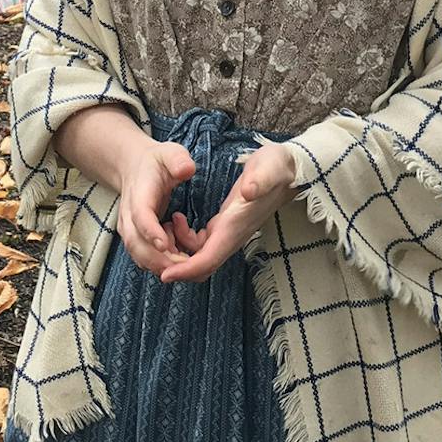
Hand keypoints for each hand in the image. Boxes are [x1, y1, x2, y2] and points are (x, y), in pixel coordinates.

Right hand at [115, 139, 198, 275]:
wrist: (135, 168)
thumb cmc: (157, 162)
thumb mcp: (170, 153)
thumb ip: (178, 160)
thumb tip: (187, 170)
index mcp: (138, 196)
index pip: (140, 217)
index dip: (151, 232)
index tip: (165, 245)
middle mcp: (128, 217)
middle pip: (137, 244)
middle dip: (158, 259)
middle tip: (184, 265)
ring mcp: (130, 230)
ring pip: (139, 256)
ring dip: (160, 265)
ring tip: (185, 264)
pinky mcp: (135, 239)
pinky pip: (144, 259)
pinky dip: (160, 265)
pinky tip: (179, 259)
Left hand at [159, 141, 296, 283]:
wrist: (289, 171)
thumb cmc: (276, 168)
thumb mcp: (269, 167)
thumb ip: (260, 180)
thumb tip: (249, 190)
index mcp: (236, 226)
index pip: (209, 259)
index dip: (186, 270)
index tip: (165, 274)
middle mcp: (232, 236)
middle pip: (202, 266)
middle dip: (177, 267)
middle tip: (153, 252)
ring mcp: (229, 233)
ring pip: (199, 258)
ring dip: (178, 252)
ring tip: (164, 226)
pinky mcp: (226, 227)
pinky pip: (201, 246)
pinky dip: (184, 241)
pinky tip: (176, 221)